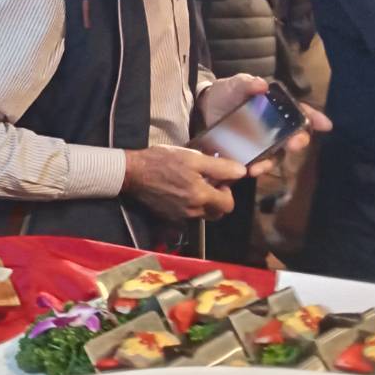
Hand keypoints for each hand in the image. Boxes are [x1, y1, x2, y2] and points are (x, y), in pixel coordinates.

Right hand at [122, 145, 245, 220]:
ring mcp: (180, 216)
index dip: (227, 192)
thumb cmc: (162, 161)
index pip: (228, 205)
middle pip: (216, 213)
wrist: (132, 173)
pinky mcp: (169, 217)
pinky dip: (189, 206)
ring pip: (202, 214)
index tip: (218, 181)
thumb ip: (220, 167)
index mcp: (201, 196)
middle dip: (217, 200)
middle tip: (207, 184)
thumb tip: (241, 172)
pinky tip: (179, 191)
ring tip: (192, 185)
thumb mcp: (193, 158)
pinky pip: (187, 215)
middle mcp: (193, 211)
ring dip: (203, 203)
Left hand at [196, 74, 332, 175]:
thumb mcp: (235, 84)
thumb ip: (247, 83)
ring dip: (271, 162)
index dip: (315, 118)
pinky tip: (249, 169)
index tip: (325, 125)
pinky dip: (255, 168)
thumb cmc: (227, 92)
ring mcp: (263, 142)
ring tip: (260, 165)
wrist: (203, 107)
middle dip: (298, 141)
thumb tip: (261, 85)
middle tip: (294, 144)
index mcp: (278, 108)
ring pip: (276, 155)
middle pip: (294, 137)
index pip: (301, 112)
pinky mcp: (248, 153)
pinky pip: (257, 164)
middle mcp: (275, 127)